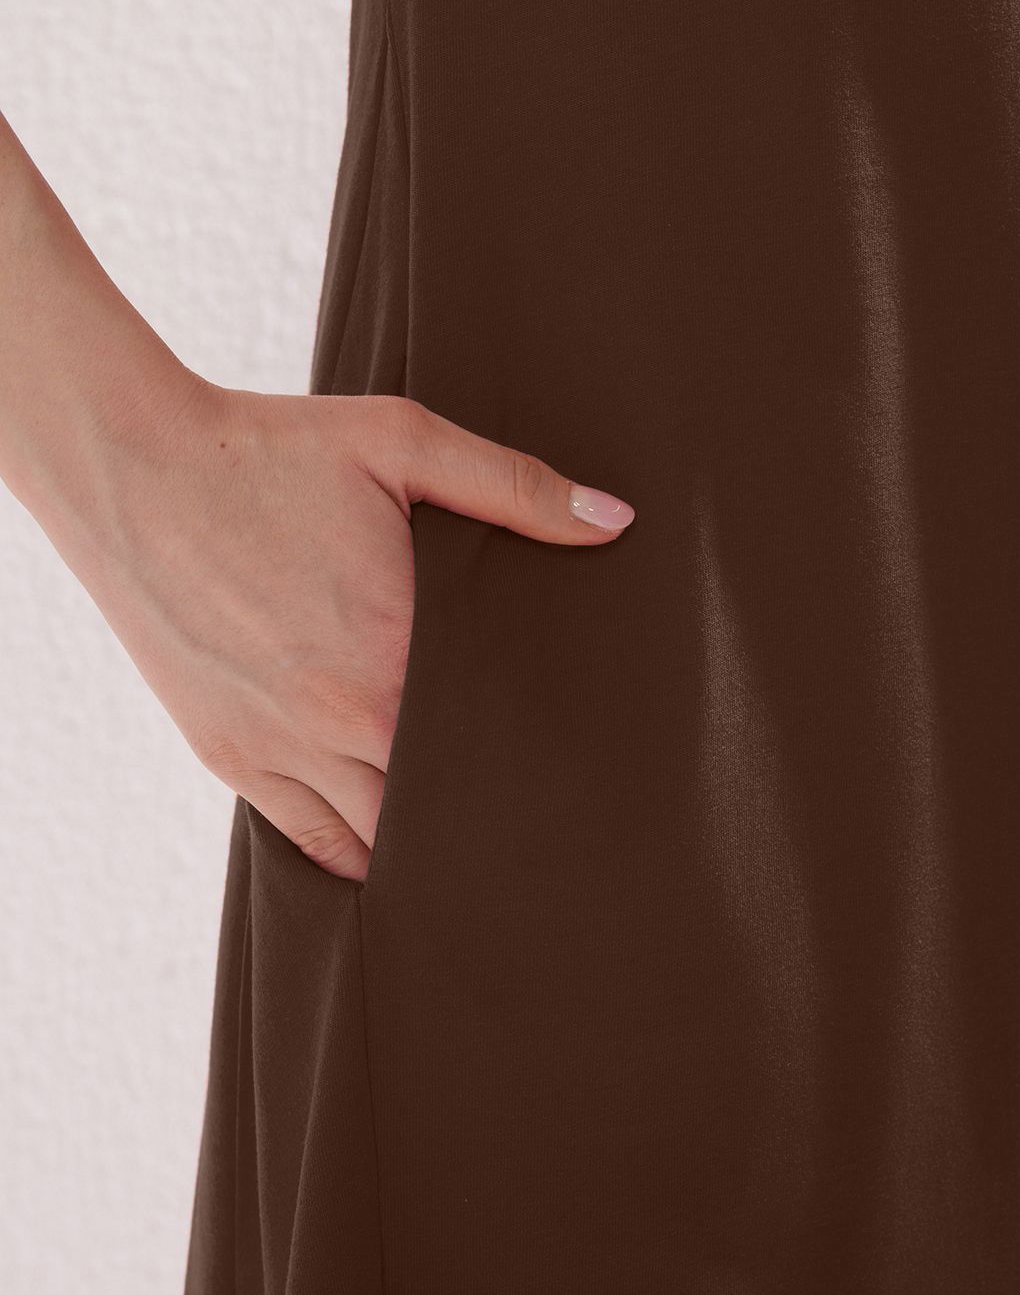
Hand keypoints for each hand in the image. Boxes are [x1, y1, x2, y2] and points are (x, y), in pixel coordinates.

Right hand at [62, 374, 634, 881]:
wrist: (129, 466)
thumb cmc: (269, 450)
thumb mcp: (400, 444)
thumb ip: (513, 486)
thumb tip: (615, 519)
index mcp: (392, 652)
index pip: (492, 748)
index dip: (538, 769)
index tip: (578, 777)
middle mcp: (336, 719)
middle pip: (439, 809)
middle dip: (487, 816)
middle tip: (543, 826)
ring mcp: (276, 747)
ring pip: (376, 841)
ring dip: (423, 842)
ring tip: (476, 847)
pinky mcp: (227, 754)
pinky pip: (306, 839)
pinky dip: (354, 851)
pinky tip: (392, 848)